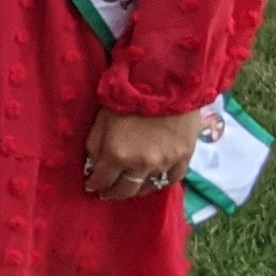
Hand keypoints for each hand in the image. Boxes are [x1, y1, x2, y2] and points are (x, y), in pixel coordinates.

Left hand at [83, 106, 205, 199]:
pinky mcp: (184, 158)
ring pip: (149, 188)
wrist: (165, 83)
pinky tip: (153, 181)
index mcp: (116, 154)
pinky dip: (161, 183)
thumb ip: (94, 148)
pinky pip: (172, 180)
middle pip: (125, 190)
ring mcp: (165, 163)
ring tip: (130, 187)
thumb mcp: (100, 121)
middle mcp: (141, 164)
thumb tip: (93, 169)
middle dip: (113, 193)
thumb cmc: (127, 98)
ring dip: (136, 189)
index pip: (102, 181)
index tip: (91, 186)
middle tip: (107, 192)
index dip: (94, 185)